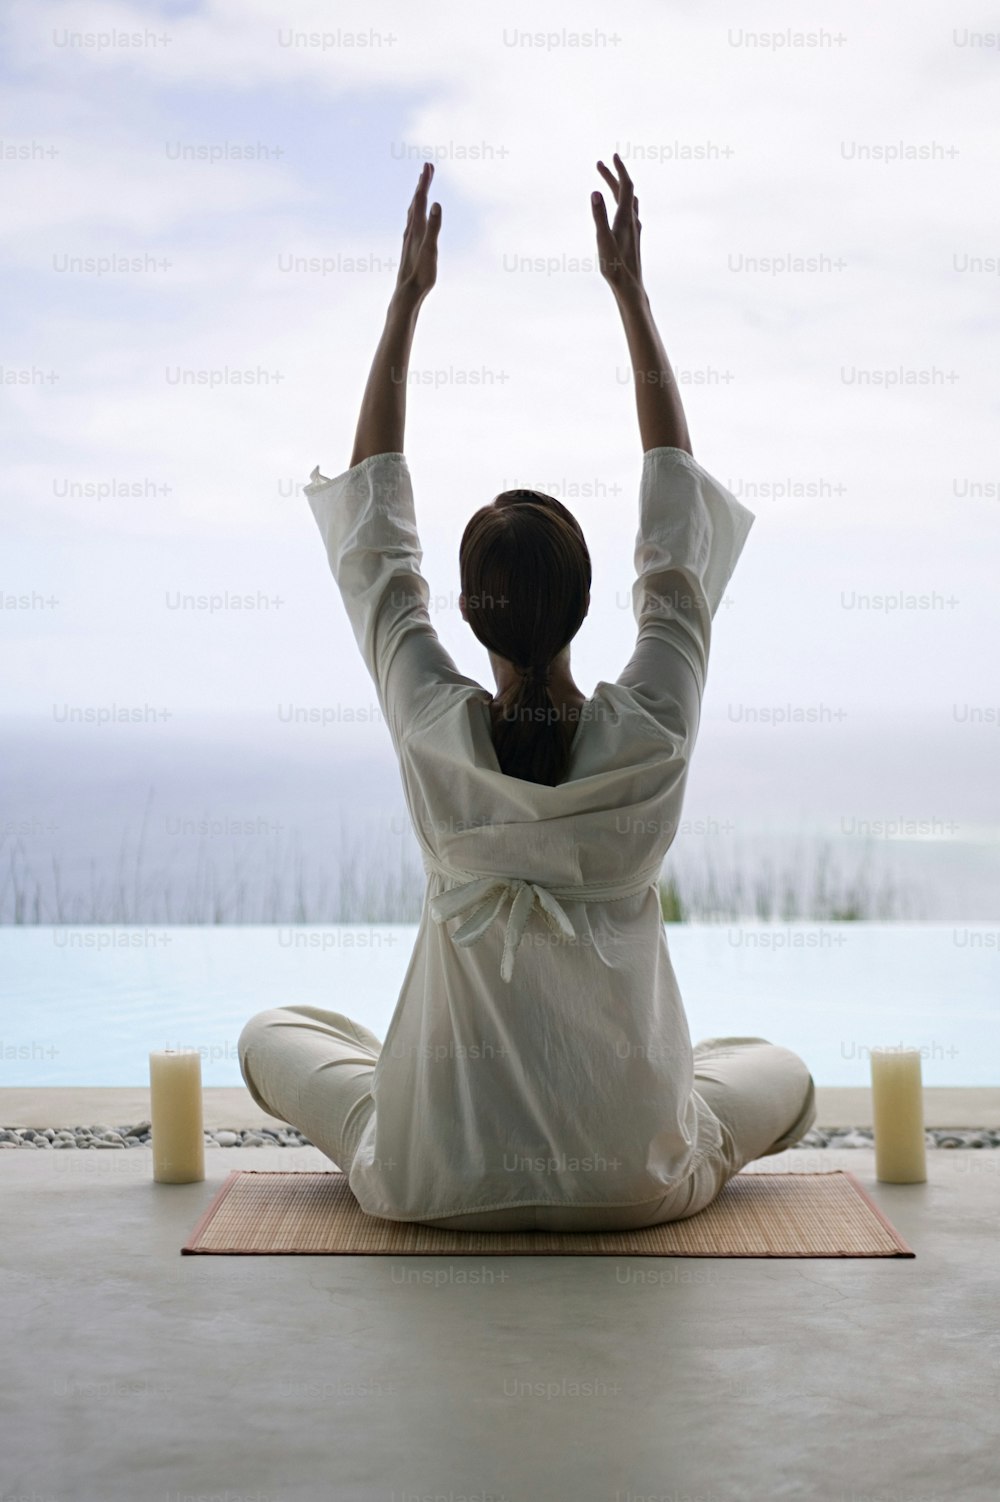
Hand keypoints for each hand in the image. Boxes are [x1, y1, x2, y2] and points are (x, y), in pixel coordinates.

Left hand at [394, 161, 440, 302]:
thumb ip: (435, 226)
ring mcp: (409, 239)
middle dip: (422, 184)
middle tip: (427, 167)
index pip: (421, 199)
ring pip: (412, 212)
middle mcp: (411, 231)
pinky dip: (415, 213)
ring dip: (417, 197)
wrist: (407, 293)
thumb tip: (437, 203)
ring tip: (421, 187)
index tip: (429, 165)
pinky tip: (415, 218)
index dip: (425, 182)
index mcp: (417, 228)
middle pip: (415, 202)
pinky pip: (412, 224)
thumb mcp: (431, 249)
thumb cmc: (421, 274)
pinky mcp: (410, 247)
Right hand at [591, 153, 644, 300]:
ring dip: (619, 189)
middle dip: (614, 176)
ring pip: (629, 201)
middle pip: (626, 191)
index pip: (625, 186)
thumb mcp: (603, 241)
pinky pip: (630, 213)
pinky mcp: (634, 239)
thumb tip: (595, 192)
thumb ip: (599, 216)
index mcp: (625, 218)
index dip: (618, 170)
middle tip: (600, 165)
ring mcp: (635, 230)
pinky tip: (622, 209)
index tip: (611, 157)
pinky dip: (623, 202)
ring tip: (609, 182)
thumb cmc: (615, 267)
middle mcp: (633, 221)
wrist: (630, 287)